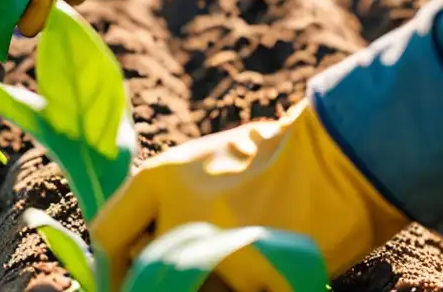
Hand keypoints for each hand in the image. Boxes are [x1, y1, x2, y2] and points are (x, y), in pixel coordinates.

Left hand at [90, 101, 408, 291]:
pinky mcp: (254, 279)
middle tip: (192, 266)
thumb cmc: (262, 162)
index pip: (107, 234)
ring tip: (238, 256)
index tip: (119, 280)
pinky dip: (243, 285)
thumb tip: (131, 253)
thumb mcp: (196, 166)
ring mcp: (217, 249)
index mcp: (157, 179)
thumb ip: (160, 205)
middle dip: (162, 275)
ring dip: (207, 281)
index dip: (109, 267)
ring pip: (190, 285)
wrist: (335, 162)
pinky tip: (261, 267)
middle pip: (146, 270)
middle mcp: (178, 213)